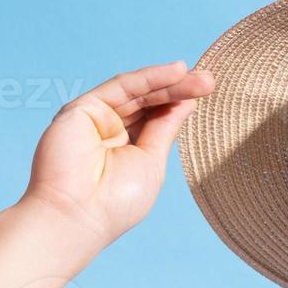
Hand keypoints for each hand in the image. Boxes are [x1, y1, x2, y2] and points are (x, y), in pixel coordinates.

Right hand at [19, 61, 214, 248]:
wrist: (77, 215)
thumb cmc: (115, 202)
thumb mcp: (151, 162)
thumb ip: (164, 129)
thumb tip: (186, 103)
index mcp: (127, 148)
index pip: (157, 117)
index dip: (180, 103)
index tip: (208, 93)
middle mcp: (110, 130)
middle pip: (150, 102)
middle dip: (181, 90)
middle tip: (210, 81)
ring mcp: (95, 118)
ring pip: (138, 92)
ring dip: (171, 82)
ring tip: (203, 79)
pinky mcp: (82, 108)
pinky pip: (121, 86)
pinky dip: (148, 77)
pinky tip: (175, 72)